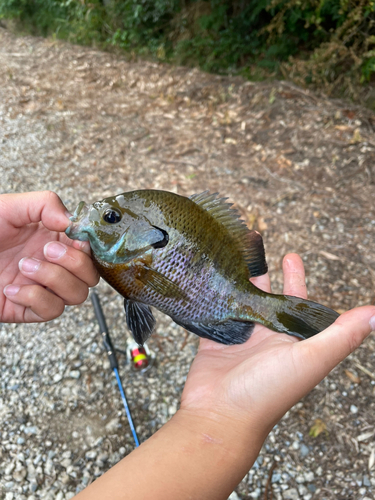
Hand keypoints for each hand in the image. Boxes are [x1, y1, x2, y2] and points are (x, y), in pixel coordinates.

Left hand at [0, 191, 98, 321]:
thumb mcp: (9, 207)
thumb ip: (45, 204)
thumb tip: (72, 222)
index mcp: (52, 239)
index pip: (89, 248)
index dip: (88, 246)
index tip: (74, 239)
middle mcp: (51, 264)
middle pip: (90, 275)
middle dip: (73, 263)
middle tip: (46, 250)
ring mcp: (41, 287)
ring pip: (76, 295)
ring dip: (54, 279)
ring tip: (25, 266)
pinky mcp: (26, 308)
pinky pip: (50, 310)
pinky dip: (34, 297)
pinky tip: (12, 286)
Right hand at [180, 253, 374, 439]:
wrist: (221, 417)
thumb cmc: (267, 393)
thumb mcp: (311, 359)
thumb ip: (341, 335)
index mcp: (293, 343)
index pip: (299, 305)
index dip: (297, 281)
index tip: (291, 258)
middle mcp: (268, 340)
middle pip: (268, 300)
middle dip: (266, 276)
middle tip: (258, 250)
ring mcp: (241, 340)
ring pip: (241, 303)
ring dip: (239, 282)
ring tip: (232, 259)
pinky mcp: (216, 341)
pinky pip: (216, 313)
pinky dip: (214, 299)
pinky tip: (211, 282)